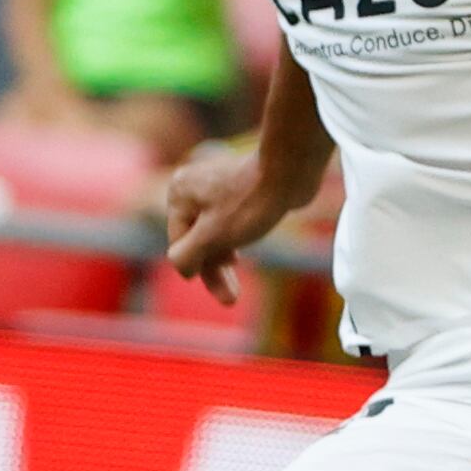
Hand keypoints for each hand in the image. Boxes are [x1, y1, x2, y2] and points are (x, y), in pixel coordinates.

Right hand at [160, 135, 315, 303]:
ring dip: (223, 260)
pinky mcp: (239, 189)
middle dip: (213, 271)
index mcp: (179, 194)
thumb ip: (186, 256)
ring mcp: (215, 187)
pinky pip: (229, 222)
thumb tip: (182, 269)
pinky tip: (238, 259)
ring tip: (234, 292)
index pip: (180, 245)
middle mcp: (192, 187)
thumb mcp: (211, 236)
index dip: (200, 270)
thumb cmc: (250, 203)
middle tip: (230, 301)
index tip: (223, 292)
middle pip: (196, 240)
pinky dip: (233, 241)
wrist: (291, 169)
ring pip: (213, 232)